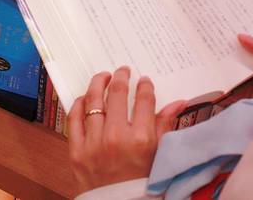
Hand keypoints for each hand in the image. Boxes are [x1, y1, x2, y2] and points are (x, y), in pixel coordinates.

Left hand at [68, 67, 185, 193]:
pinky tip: (86, 97)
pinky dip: (79, 104)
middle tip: (123, 71)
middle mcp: (117, 137)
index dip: (145, 86)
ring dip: (99, 84)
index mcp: (141, 139)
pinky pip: (74, 119)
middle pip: (118, 94)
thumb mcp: (158, 154)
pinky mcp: (77, 151)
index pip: (144, 100)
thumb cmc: (142, 182)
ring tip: (104, 77)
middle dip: (122, 77)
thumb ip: (165, 125)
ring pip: (94, 102)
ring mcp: (94, 144)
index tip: (144, 81)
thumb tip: (178, 101)